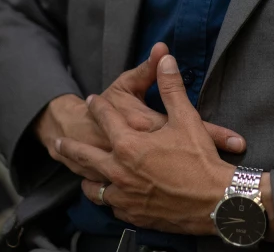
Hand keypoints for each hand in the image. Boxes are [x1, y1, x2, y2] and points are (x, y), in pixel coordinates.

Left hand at [54, 54, 236, 235]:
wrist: (215, 203)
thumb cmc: (200, 160)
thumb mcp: (186, 118)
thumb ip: (171, 87)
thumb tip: (165, 58)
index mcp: (129, 144)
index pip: (105, 119)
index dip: (98, 106)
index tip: (91, 100)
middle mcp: (119, 171)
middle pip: (85, 156)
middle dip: (70, 146)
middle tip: (58, 141)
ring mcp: (124, 196)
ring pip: (93, 187)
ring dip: (85, 178)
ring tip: (80, 173)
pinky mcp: (133, 215)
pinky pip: (111, 206)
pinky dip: (106, 198)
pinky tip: (108, 196)